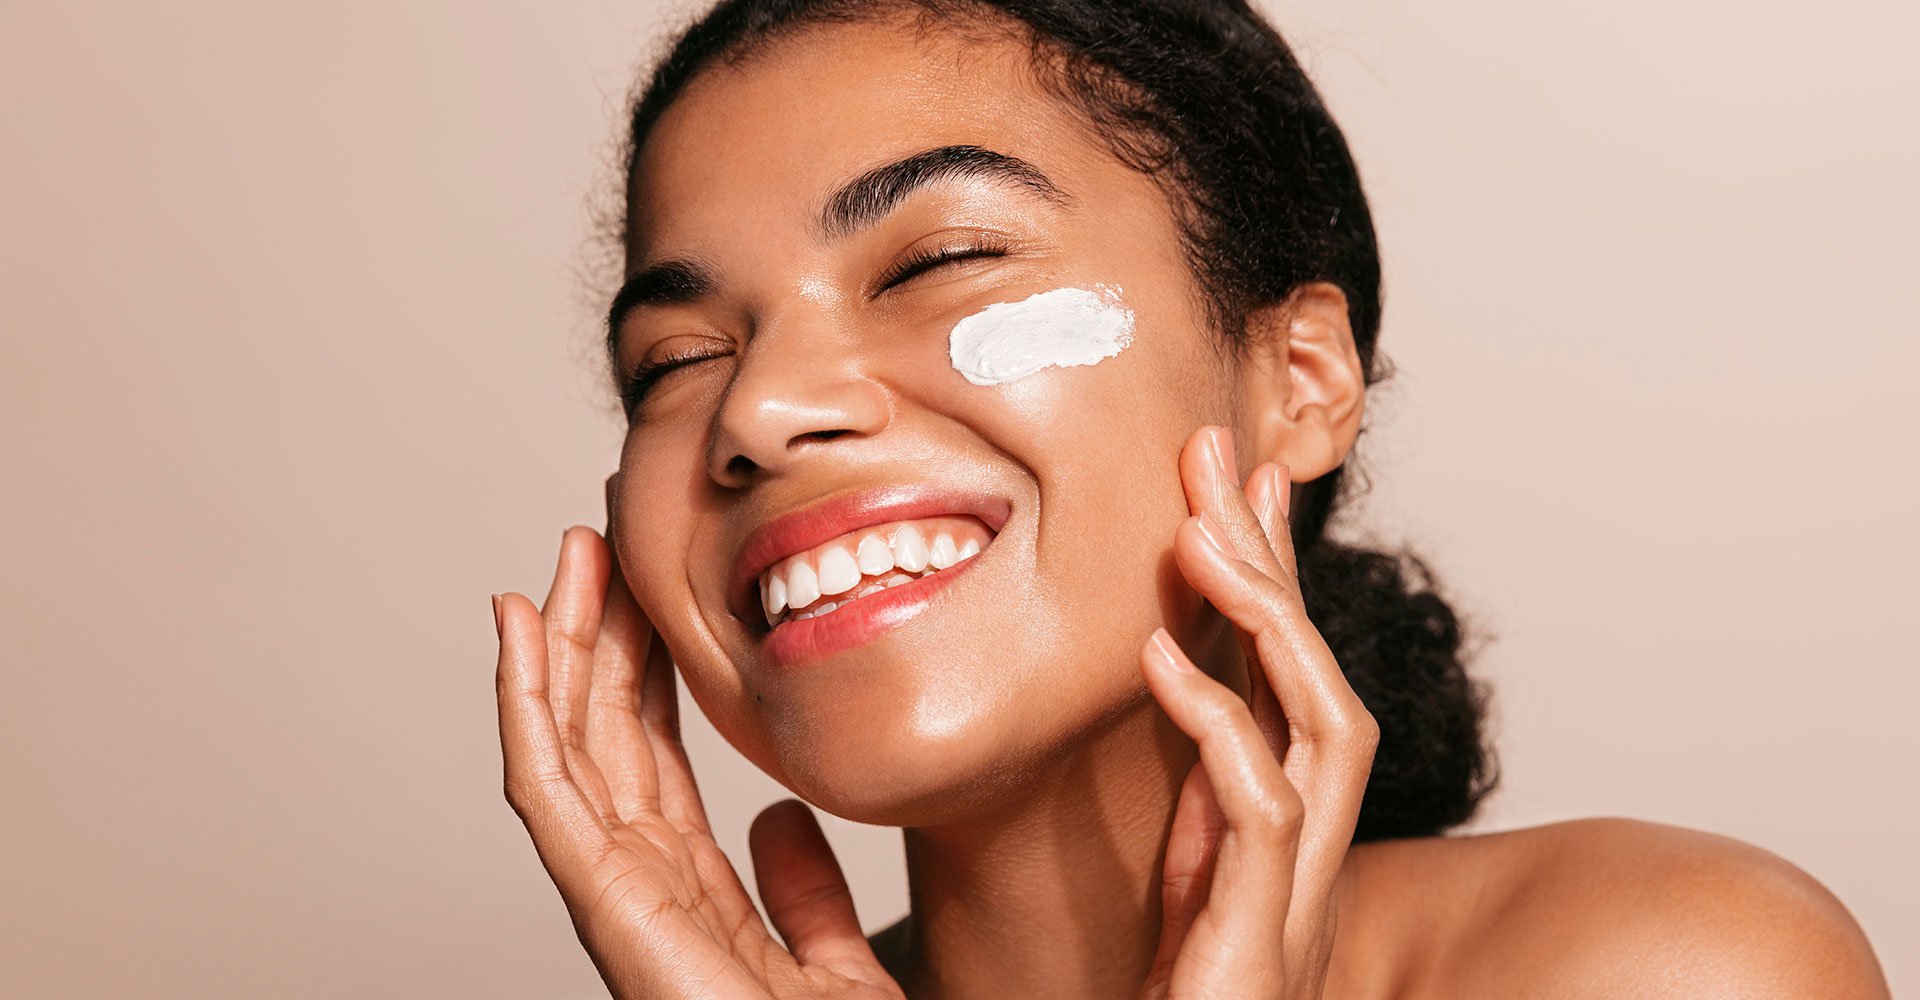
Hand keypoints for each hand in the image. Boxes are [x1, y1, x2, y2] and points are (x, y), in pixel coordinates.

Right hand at [494, 523, 903, 999]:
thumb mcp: (830, 960)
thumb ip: (803, 890)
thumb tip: (779, 816)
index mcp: (687, 893)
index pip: (649, 759)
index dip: (640, 673)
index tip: (646, 593)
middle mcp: (638, 888)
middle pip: (601, 738)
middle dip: (596, 638)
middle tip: (597, 543)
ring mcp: (614, 896)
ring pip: (568, 744)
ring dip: (559, 646)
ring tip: (563, 559)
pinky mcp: (606, 905)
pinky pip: (548, 789)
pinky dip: (526, 703)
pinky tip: (524, 627)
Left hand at [1137, 426, 1380, 998]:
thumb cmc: (1184, 995)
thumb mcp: (1190, 869)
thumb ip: (1201, 783)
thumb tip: (1188, 674)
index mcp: (1287, 820)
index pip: (1293, 670)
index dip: (1278, 569)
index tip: (1244, 476)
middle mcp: (1310, 843)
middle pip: (1320, 675)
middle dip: (1275, 562)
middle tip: (1219, 454)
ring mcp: (1296, 887)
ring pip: (1324, 726)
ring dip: (1269, 623)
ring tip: (1201, 533)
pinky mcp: (1261, 933)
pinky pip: (1258, 808)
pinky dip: (1216, 723)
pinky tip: (1159, 656)